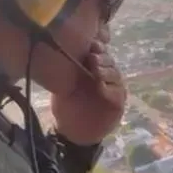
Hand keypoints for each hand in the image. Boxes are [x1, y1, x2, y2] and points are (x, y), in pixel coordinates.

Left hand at [51, 25, 126, 144]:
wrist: (73, 132)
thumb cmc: (66, 105)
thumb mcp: (61, 84)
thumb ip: (64, 69)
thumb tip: (55, 47)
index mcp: (91, 65)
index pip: (99, 48)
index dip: (97, 42)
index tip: (90, 40)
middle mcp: (104, 72)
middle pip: (107, 58)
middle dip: (101, 55)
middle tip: (92, 56)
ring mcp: (113, 86)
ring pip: (114, 72)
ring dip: (105, 70)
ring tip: (96, 70)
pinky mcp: (117, 101)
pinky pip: (116, 92)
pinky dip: (109, 89)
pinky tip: (101, 87)